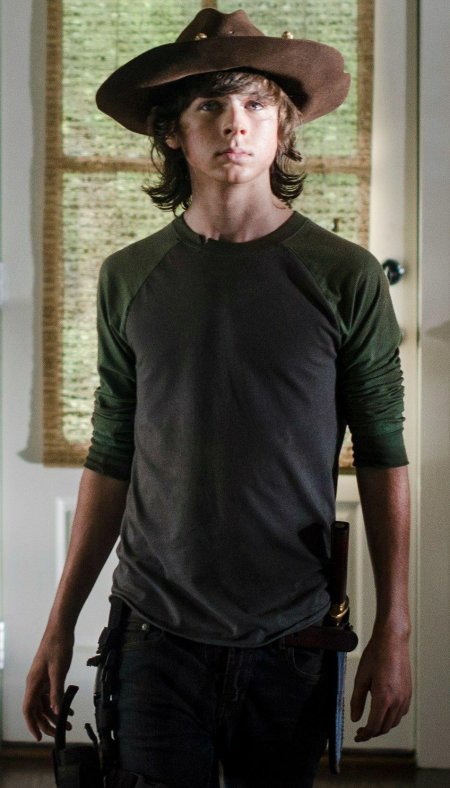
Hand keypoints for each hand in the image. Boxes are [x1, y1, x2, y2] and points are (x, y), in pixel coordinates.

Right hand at [23, 629, 73, 740]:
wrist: (60, 629)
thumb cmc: (57, 646)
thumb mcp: (58, 670)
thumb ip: (56, 691)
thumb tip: (55, 711)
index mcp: (33, 683)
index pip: (28, 710)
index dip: (32, 725)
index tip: (40, 737)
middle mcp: (34, 683)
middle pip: (38, 710)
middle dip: (48, 723)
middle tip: (61, 732)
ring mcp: (41, 680)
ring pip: (45, 703)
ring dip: (55, 713)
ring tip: (69, 722)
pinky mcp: (48, 676)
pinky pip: (51, 694)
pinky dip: (58, 702)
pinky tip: (68, 708)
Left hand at [350, 627, 411, 741]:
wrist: (392, 641)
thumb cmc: (375, 656)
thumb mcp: (360, 678)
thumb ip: (357, 700)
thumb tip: (355, 719)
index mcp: (383, 698)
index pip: (374, 726)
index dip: (365, 735)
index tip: (357, 737)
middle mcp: (397, 700)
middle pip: (385, 727)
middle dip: (372, 733)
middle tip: (361, 731)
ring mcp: (405, 697)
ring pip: (394, 722)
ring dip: (382, 726)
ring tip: (370, 723)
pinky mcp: (408, 693)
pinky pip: (401, 713)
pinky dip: (391, 717)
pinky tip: (383, 712)